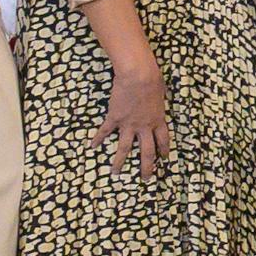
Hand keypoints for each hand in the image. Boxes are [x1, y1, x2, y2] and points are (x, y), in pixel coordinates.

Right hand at [99, 55, 173, 177]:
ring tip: (116, 173)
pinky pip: (105, 131)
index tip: (163, 159)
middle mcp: (144, 127)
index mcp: (158, 121)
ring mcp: (129, 124)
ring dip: (120, 161)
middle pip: (147, 152)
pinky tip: (92, 146)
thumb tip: (156, 101)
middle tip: (145, 178)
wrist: (138, 77)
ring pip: (125, 148)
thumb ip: (157, 103)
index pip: (163, 140)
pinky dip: (98, 139)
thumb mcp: (161, 94)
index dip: (163, 151)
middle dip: (146, 166)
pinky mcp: (115, 118)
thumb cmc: (153, 81)